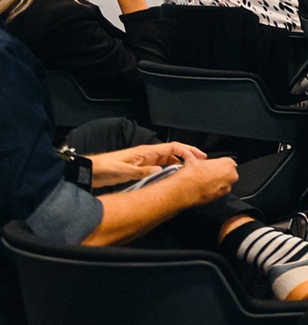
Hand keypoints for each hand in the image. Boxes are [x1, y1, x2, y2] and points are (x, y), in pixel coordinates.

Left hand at [89, 140, 210, 187]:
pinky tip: (172, 178)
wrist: (90, 171)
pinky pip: (160, 168)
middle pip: (173, 152)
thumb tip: (161, 170)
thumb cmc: (105, 168)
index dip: (187, 150)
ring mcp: (144, 161)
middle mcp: (147, 155)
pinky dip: (169, 170)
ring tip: (188, 173)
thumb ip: (142, 171)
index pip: (173, 147)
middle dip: (187, 156)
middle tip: (200, 165)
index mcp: (146, 152)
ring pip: (167, 160)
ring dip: (179, 164)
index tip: (199, 157)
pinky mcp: (140, 168)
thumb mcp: (124, 170)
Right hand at [178, 156, 239, 203]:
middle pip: (227, 173)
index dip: (216, 164)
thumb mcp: (195, 159)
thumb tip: (196, 159)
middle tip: (206, 174)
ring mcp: (227, 187)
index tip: (209, 166)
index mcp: (229, 163)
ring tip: (203, 181)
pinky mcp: (221, 197)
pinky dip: (213, 190)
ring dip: (215, 182)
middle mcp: (232, 176)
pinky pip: (218, 192)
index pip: (225, 162)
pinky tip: (203, 188)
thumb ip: (200, 158)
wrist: (185, 189)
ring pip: (223, 183)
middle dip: (218, 173)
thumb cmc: (192, 174)